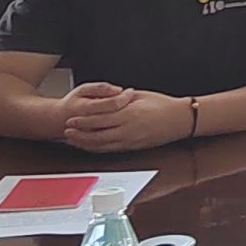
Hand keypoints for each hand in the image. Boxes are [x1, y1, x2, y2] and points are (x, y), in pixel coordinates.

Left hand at [59, 89, 186, 152]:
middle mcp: (127, 129)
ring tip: (72, 140)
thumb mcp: (140, 95)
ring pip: (101, 145)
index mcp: (129, 113)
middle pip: (97, 134)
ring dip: (85, 143)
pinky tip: (89, 146)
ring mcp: (130, 140)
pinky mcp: (133, 147)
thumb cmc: (163, 105)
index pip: (100, 118)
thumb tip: (105, 97)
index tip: (71, 118)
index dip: (83, 120)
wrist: (180, 120)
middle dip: (79, 133)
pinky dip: (97, 148)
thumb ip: (121, 98)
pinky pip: (110, 149)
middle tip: (66, 130)